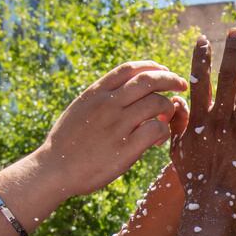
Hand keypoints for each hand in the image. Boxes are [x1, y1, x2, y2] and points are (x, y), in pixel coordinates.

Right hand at [39, 61, 188, 196]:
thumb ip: (101, 98)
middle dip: (171, 79)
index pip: (130, 68)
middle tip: (181, 86)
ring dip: (169, 109)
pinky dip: (164, 132)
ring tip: (167, 119)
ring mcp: (118, 125)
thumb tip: (120, 90)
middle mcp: (108, 104)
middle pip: (149, 80)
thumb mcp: (80, 109)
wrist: (54, 169)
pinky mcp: (126, 147)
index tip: (164, 71)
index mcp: (96, 93)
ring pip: (158, 103)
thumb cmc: (67, 142)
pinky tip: (158, 141)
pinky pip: (157, 129)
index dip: (152, 66)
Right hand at [171, 31, 235, 213]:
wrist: (210, 202)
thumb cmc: (193, 178)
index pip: (197, 82)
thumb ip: (175, 124)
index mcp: (198, 119)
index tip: (203, 39)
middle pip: (225, 79)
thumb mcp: (176, 149)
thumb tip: (173, 103)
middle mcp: (218, 120)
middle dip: (231, 53)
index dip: (199, 59)